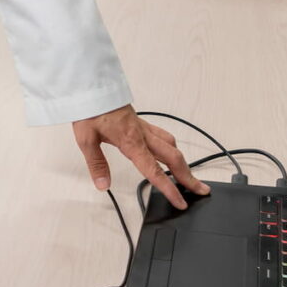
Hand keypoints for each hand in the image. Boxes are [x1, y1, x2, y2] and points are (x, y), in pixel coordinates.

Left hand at [71, 107, 207, 209]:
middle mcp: (142, 134)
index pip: (154, 170)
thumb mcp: (86, 139)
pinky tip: (170, 152)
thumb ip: (97, 164)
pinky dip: (172, 147)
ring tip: (188, 176)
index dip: (169, 188)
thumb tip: (103, 185)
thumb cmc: (90, 109)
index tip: (180, 201)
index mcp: (131, 141)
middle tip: (200, 190)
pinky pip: (163, 135)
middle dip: (188, 176)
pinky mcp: (141, 121)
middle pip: (173, 157)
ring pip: (171, 145)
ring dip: (182, 162)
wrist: (92, 85)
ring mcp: (144, 127)